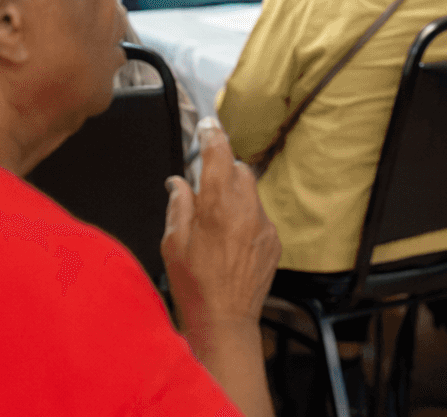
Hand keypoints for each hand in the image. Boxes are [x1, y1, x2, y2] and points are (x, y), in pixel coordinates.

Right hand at [162, 118, 280, 348]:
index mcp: (216, 204)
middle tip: (204, 189)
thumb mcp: (173, 243)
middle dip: (223, 171)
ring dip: (235, 196)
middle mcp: (245, 209)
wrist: (225, 321)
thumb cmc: (194, 285)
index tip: (208, 125)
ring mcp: (263, 224)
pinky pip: (259, 216)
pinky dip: (246, 219)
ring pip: (251, 193)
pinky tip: (230, 243)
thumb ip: (178, 205)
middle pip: (239, 169)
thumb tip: (179, 182)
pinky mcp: (274, 240)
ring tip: (215, 224)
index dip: (212, 134)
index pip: (218, 153)